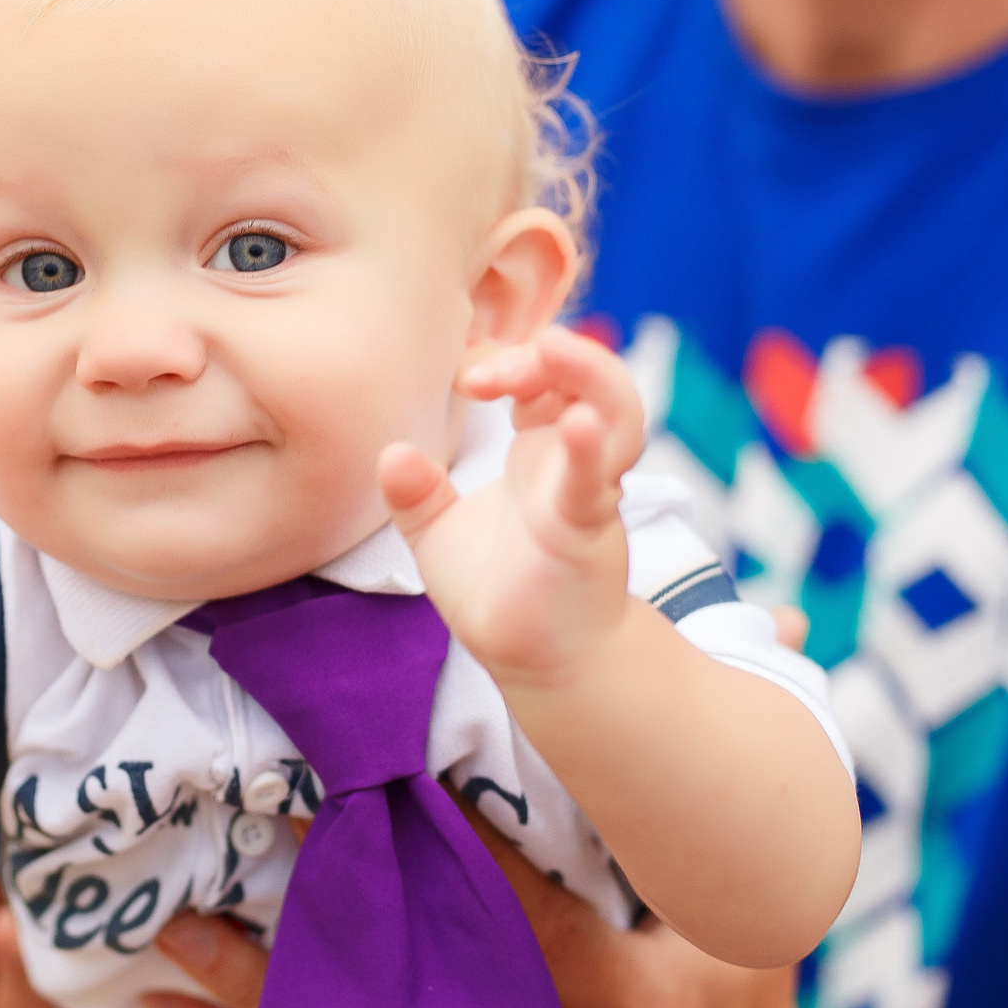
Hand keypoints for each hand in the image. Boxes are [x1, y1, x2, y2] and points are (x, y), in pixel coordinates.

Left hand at [136, 801, 814, 1007]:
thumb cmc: (739, 1002)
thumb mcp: (755, 910)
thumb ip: (744, 784)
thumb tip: (781, 623)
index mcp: (601, 989)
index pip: (509, 905)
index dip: (439, 841)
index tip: (370, 771)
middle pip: (396, 972)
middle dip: (317, 902)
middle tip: (245, 819)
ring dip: (247, 977)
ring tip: (170, 918)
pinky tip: (162, 1004)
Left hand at [379, 325, 647, 683]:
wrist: (534, 660)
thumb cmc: (498, 593)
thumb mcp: (438, 535)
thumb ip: (414, 493)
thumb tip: (390, 454)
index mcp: (538, 452)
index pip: (543, 377)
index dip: (511, 361)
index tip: (466, 378)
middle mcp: (571, 460)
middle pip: (587, 380)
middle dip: (548, 357)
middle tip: (485, 372)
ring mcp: (586, 490)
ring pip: (618, 414)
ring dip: (591, 373)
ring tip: (553, 346)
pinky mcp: (587, 529)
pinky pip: (595, 481)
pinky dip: (590, 449)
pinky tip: (578, 425)